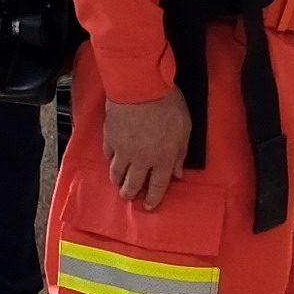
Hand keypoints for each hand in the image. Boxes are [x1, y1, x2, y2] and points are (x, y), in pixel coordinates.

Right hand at [101, 91, 195, 206]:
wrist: (140, 88)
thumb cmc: (167, 104)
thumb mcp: (185, 129)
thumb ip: (181, 153)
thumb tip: (178, 173)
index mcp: (162, 159)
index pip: (158, 186)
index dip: (153, 198)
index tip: (149, 206)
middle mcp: (141, 160)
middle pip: (134, 183)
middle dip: (131, 194)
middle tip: (129, 197)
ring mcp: (123, 150)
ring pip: (117, 173)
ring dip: (118, 181)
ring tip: (118, 184)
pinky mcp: (110, 137)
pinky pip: (108, 155)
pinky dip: (110, 160)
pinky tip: (111, 160)